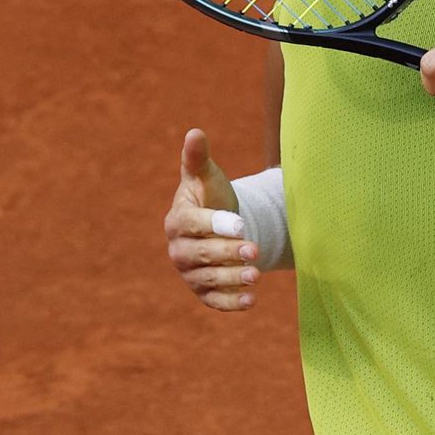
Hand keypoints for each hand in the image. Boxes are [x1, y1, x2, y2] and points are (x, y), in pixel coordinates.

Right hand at [163, 129, 258, 310]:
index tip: (240, 224)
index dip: (215, 225)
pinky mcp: (203, 291)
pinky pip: (214, 300)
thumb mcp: (207, 176)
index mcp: (178, 220)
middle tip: (254, 250)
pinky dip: (231, 303)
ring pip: (210, 279)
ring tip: (256, 276)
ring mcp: (190, 273)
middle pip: (202, 254)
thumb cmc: (211, 196)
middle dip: (228, 253)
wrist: (220, 226)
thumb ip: (198, 158)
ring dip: (232, 279)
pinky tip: (251, 301)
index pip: (194, 224)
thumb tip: (195, 132)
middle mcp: (180, 250)